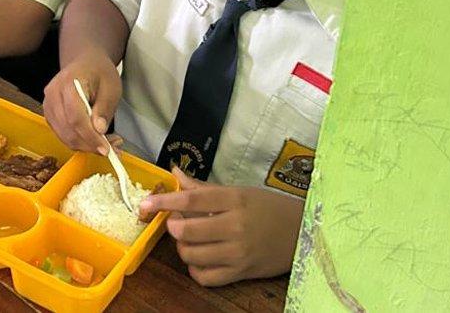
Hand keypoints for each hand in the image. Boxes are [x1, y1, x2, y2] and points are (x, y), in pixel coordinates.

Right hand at [43, 48, 122, 153]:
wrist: (85, 62)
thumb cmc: (99, 72)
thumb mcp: (111, 87)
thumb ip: (104, 108)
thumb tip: (99, 130)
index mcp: (68, 83)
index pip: (75, 116)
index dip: (90, 136)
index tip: (106, 149)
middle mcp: (53, 94)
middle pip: (68, 129)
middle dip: (90, 144)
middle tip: (112, 149)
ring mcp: (48, 105)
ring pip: (64, 135)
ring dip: (86, 146)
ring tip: (107, 144)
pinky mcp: (50, 114)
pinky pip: (62, 134)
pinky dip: (79, 142)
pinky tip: (94, 140)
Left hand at [139, 169, 303, 285]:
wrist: (303, 233)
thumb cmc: (268, 208)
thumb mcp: (238, 191)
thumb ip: (203, 188)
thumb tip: (174, 173)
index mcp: (234, 200)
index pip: (191, 200)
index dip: (164, 202)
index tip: (146, 204)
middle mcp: (235, 226)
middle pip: (186, 231)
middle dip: (173, 227)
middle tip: (177, 222)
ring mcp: (239, 252)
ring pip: (191, 255)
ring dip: (183, 248)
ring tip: (190, 240)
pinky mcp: (242, 273)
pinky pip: (205, 277)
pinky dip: (195, 269)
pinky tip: (201, 259)